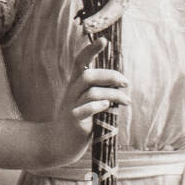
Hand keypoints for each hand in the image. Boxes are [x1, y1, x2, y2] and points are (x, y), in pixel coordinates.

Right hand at [39, 36, 131, 167]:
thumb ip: (100, 90)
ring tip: (126, 101)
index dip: (91, 49)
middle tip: (126, 83)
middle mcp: (71, 92)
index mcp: (75, 84)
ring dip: (113, 94)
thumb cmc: (78, 120)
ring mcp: (72, 106)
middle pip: (88, 75)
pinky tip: (107, 107)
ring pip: (92, 92)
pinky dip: (98, 106)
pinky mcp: (75, 121)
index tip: (104, 40)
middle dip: (110, 76)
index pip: (80, 62)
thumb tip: (122, 82)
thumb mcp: (86, 101)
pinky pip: (86, 109)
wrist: (59, 144)